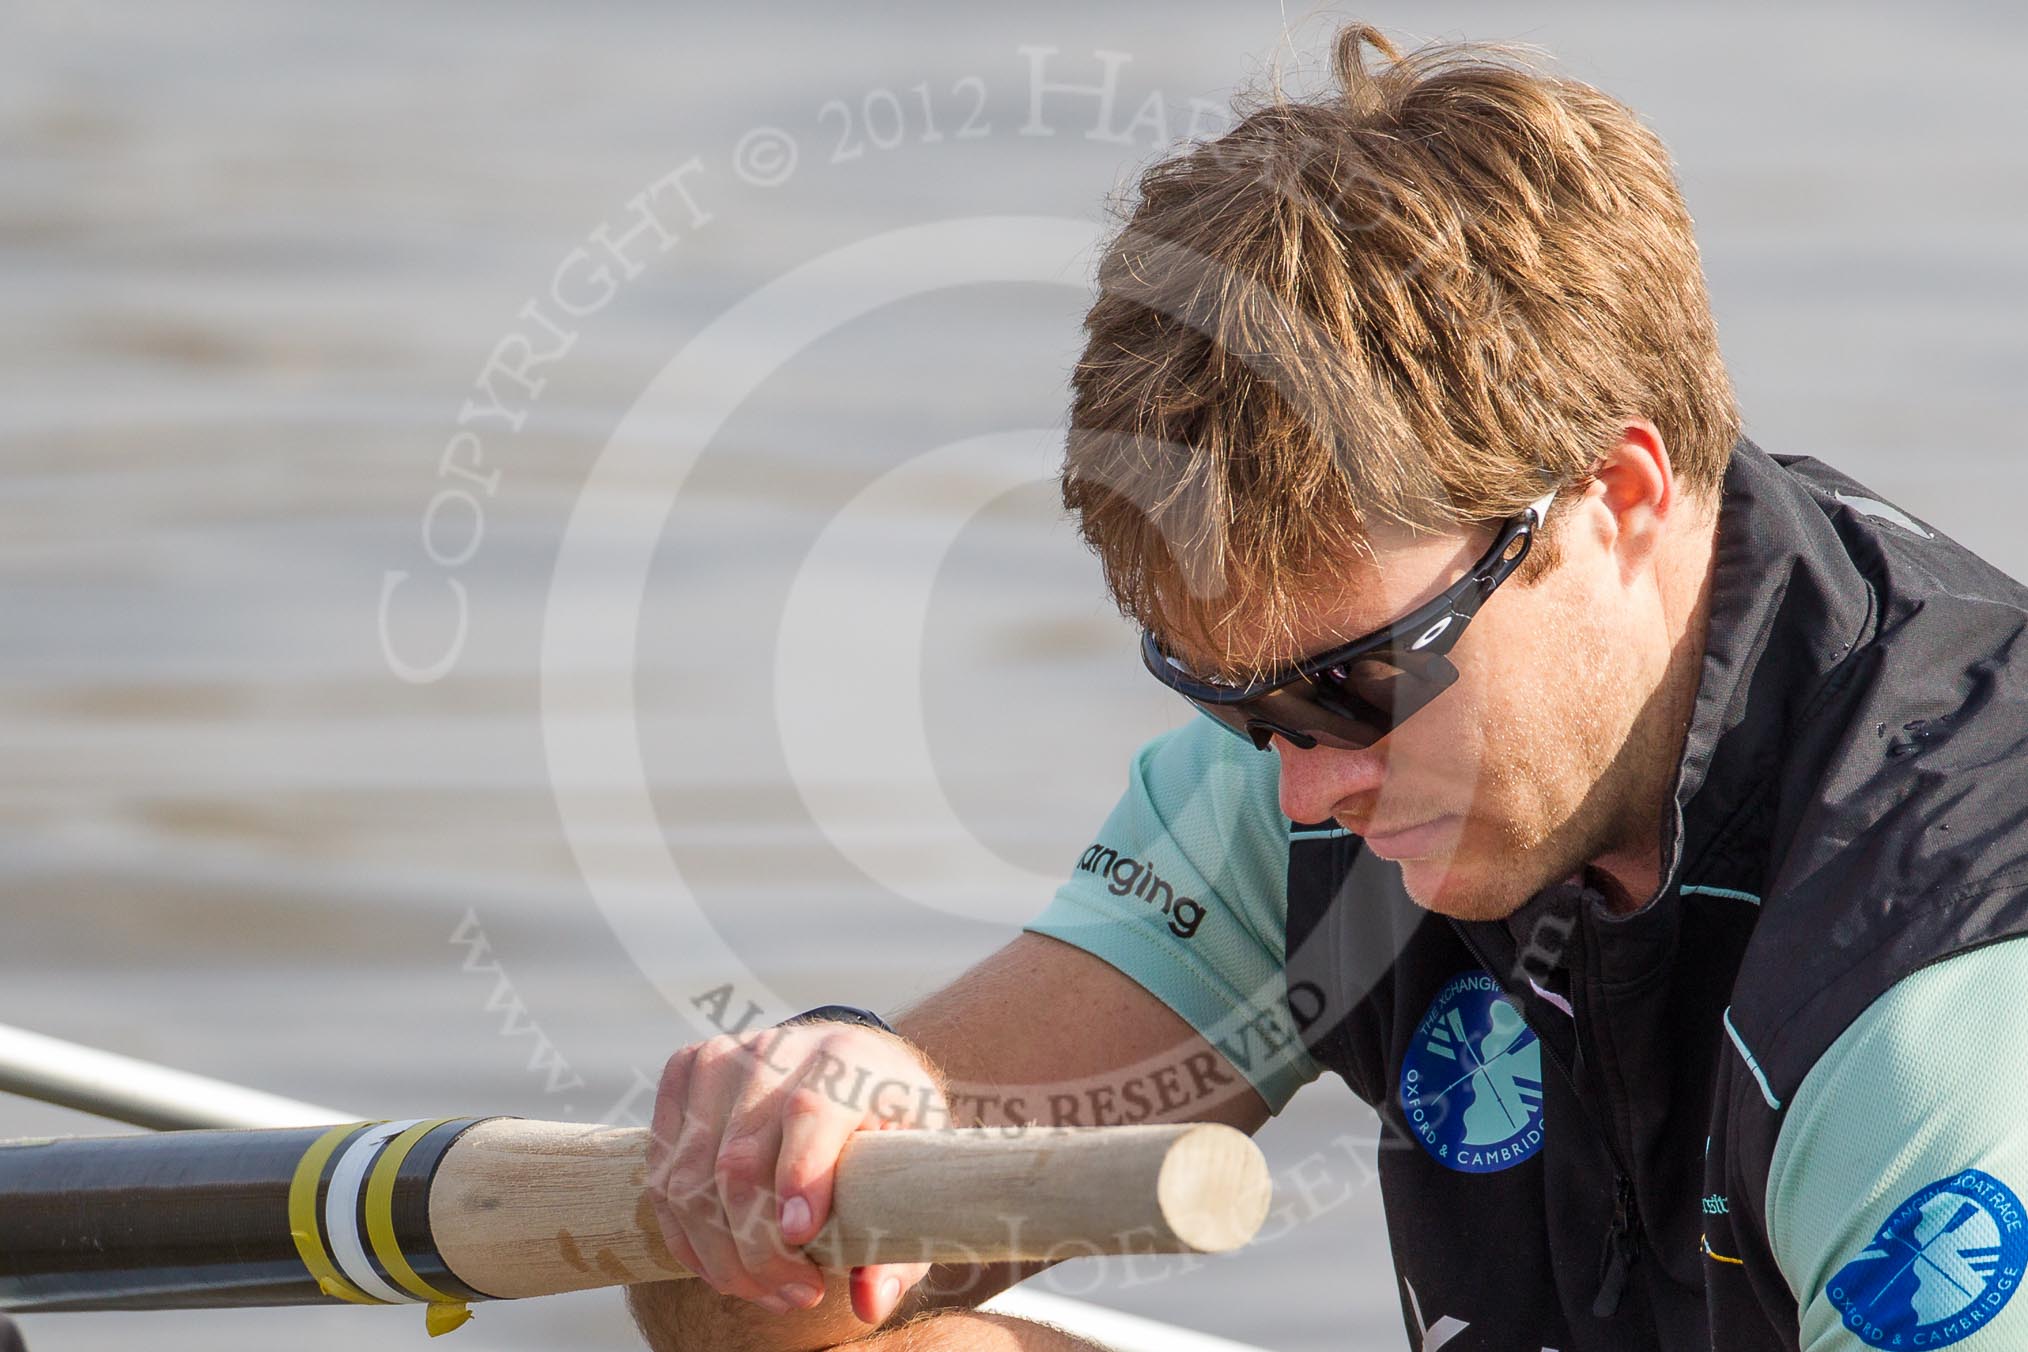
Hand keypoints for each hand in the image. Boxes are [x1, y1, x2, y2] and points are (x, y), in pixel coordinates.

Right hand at [646, 1022, 947, 1325]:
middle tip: (795, 1295)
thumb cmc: (885, 1129)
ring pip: (689, 1175)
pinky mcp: (683, 1074)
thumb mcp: (909, 1175)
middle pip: (740, 1160)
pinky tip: (721, 1265)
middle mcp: (779, 1049)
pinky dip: (685, 1235)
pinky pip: (661, 1174)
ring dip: (718, 1253)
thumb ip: (897, 1242)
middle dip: (757, 1248)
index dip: (800, 1175)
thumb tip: (871, 1303)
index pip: (811, 1111)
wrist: (848, 1067)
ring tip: (762, 1289)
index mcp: (847, 1059)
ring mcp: (722, 1058)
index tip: (800, 1238)